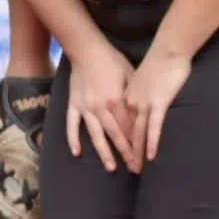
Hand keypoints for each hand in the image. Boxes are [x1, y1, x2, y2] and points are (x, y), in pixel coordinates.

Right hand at [65, 38, 139, 173]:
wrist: (87, 49)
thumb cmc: (112, 61)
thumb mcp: (131, 77)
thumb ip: (134, 99)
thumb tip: (142, 116)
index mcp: (117, 101)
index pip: (129, 128)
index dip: (138, 145)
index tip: (145, 158)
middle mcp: (101, 108)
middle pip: (115, 135)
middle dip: (126, 154)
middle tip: (135, 169)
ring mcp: (85, 107)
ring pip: (95, 134)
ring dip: (104, 152)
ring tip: (111, 168)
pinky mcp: (74, 104)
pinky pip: (72, 124)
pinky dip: (73, 139)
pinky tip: (77, 153)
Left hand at [126, 45, 192, 163]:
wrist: (165, 52)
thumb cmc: (151, 64)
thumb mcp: (129, 79)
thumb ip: (126, 93)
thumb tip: (125, 104)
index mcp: (118, 98)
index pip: (115, 124)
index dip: (115, 141)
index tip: (114, 155)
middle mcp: (126, 103)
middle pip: (121, 132)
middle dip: (122, 152)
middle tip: (122, 169)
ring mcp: (140, 103)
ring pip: (134, 132)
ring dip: (134, 151)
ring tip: (136, 168)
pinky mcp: (156, 103)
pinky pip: (152, 126)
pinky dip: (151, 141)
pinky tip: (150, 155)